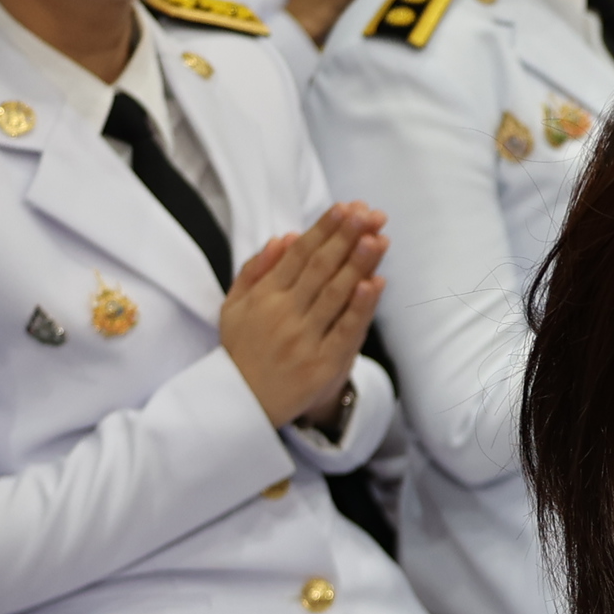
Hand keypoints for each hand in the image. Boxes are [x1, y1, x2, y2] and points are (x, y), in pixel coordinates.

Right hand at [218, 199, 386, 430]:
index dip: (323, 230)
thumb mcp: (235, 307)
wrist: (244, 405)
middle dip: (346, 238)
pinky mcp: (323, 365)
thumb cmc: (243, 350)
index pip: (298, 255)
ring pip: (335, 295)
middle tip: (368, 213)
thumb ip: (255, 270)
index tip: (345, 208)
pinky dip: (361, 307)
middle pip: (320, 269)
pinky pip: (345, 331)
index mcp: (264, 297)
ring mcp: (304, 340)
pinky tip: (375, 282)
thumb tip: (283, 237)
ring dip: (358, 264)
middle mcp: (284, 315)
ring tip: (378, 237)